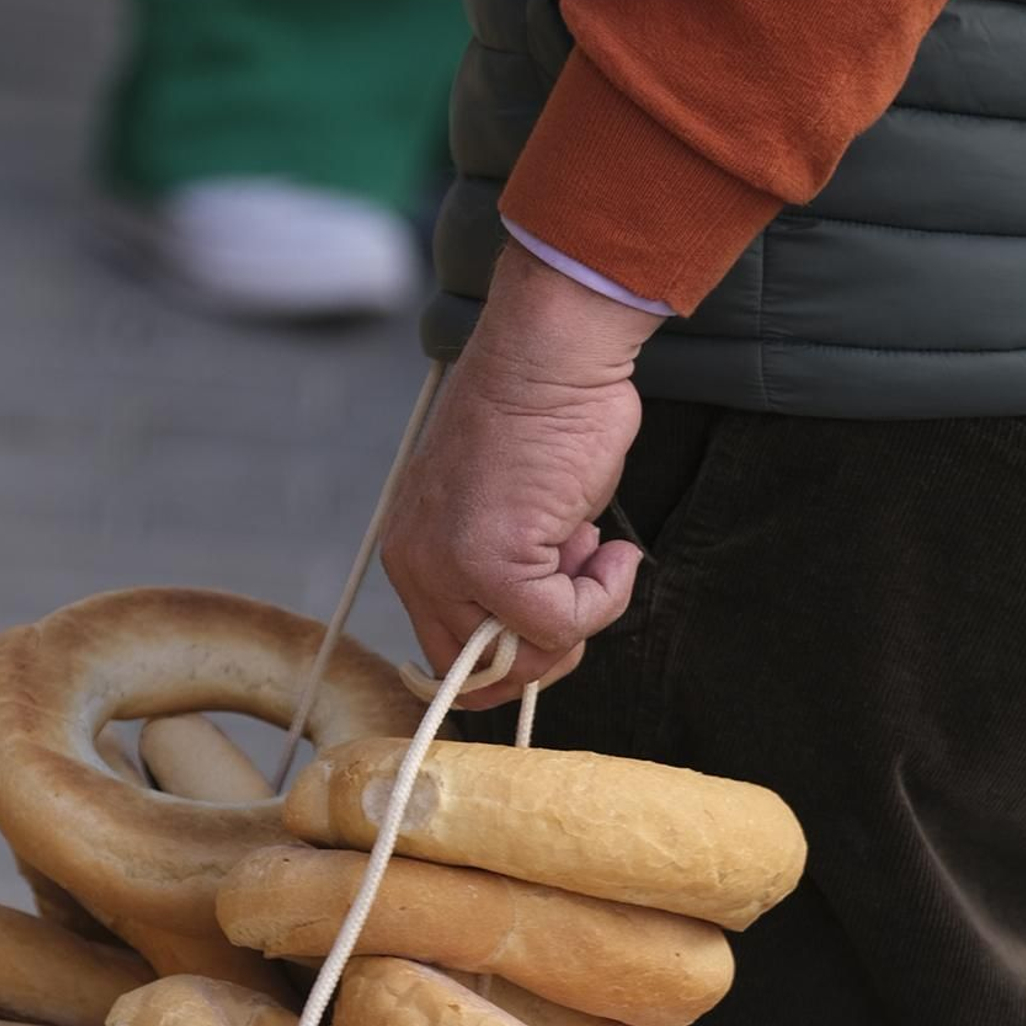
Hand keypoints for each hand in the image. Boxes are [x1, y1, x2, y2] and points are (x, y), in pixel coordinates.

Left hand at [382, 242, 662, 709]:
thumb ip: (513, 575)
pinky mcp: (494, 566)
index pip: (450, 653)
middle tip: (588, 585)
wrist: (552, 355)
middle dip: (551, 646)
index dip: (513, 656)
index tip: (559, 629)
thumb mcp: (515, 513)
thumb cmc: (545, 416)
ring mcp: (450, 569)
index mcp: (415, 551)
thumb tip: (544, 630)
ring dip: (582, 615)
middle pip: (483, 670)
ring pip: (526, 655)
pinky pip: (560, 625)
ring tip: (593, 549)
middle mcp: (419, 565)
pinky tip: (610, 547)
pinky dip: (603, 597)